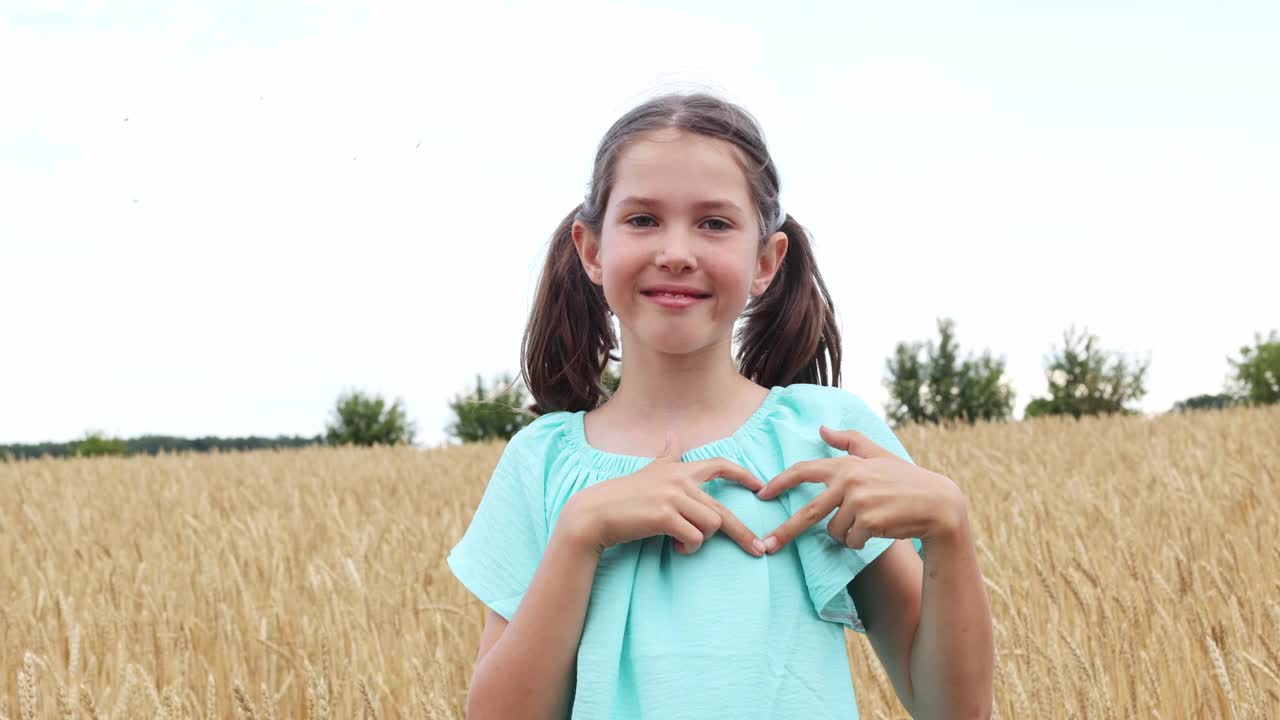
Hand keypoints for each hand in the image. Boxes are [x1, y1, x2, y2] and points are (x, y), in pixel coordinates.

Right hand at [562, 430, 766, 556]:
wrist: (595, 512)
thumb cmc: (622, 495)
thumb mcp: (648, 470)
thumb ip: (666, 456)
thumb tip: (672, 437)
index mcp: (679, 469)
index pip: (720, 464)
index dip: (743, 475)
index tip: (760, 487)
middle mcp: (680, 480)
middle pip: (722, 509)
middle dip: (743, 533)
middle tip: (758, 549)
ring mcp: (673, 497)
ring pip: (711, 524)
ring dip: (700, 540)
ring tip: (683, 544)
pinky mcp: (665, 516)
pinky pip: (694, 538)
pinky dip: (688, 548)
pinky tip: (675, 548)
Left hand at [755, 425, 966, 553]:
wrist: (937, 503)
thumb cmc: (906, 478)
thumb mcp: (878, 453)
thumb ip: (849, 440)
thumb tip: (823, 428)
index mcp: (845, 464)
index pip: (803, 470)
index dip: (779, 482)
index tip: (761, 494)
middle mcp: (848, 481)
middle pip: (807, 512)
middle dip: (785, 531)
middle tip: (766, 545)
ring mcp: (858, 502)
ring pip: (834, 531)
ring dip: (847, 533)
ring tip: (869, 521)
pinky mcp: (868, 521)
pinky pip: (851, 541)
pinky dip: (860, 542)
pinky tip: (877, 530)